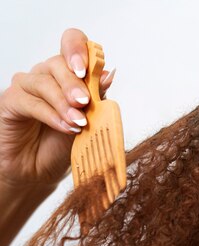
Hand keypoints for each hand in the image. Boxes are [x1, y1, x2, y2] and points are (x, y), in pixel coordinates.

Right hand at [0, 28, 114, 190]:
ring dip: (64, 103)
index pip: (72, 43)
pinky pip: (30, 101)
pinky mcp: (10, 101)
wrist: (40, 171)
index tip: (88, 70)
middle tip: (85, 103)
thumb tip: (109, 73)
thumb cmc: (65, 144)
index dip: (79, 49)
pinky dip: (51, 115)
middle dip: (75, 84)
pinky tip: (66, 127)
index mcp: (69, 73)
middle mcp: (47, 75)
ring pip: (44, 81)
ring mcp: (26, 86)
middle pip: (58, 63)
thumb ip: (97, 97)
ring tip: (79, 123)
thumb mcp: (90, 121)